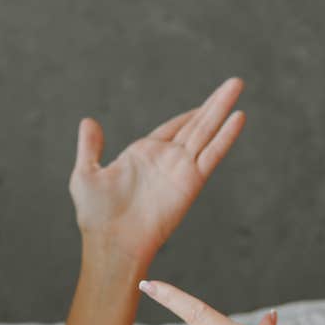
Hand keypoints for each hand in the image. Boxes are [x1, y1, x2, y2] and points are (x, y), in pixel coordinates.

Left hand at [69, 77, 245, 267]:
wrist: (112, 242)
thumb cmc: (96, 215)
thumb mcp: (86, 174)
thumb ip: (90, 147)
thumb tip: (88, 121)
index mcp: (144, 154)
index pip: (173, 127)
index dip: (190, 114)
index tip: (207, 102)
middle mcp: (166, 159)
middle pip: (196, 124)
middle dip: (214, 103)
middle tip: (235, 82)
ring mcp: (180, 168)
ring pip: (207, 131)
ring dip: (222, 108)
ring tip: (238, 85)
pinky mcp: (191, 181)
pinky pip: (212, 154)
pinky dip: (225, 136)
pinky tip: (238, 117)